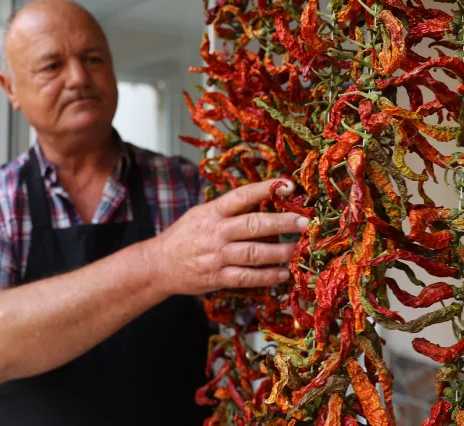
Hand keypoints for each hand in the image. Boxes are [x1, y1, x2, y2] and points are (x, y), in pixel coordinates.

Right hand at [145, 179, 308, 295]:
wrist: (158, 265)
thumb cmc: (184, 236)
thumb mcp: (201, 214)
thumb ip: (228, 209)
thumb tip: (263, 199)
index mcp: (213, 212)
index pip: (242, 196)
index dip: (266, 189)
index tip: (289, 186)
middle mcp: (216, 232)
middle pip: (253, 225)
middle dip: (282, 223)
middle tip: (305, 222)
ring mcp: (217, 256)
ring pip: (253, 253)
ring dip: (280, 252)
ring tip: (298, 249)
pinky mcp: (217, 278)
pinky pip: (247, 277)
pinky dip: (267, 276)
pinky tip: (283, 273)